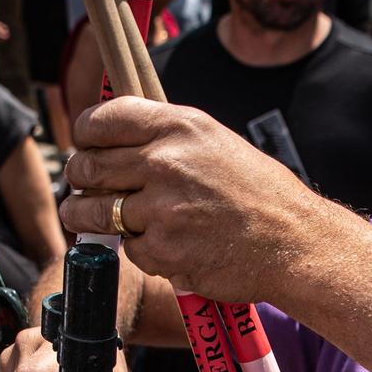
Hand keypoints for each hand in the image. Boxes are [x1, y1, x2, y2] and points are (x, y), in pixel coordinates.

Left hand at [57, 98, 319, 304]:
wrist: (294, 242)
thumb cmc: (258, 194)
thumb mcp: (215, 143)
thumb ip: (167, 138)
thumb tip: (115, 137)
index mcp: (179, 127)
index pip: (103, 120)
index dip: (84, 134)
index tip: (84, 145)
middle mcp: (166, 162)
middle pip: (88, 167)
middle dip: (77, 179)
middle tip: (81, 186)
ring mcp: (162, 209)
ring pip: (93, 212)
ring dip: (84, 217)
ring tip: (88, 219)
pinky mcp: (162, 250)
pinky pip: (126, 248)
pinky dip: (137, 250)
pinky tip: (161, 245)